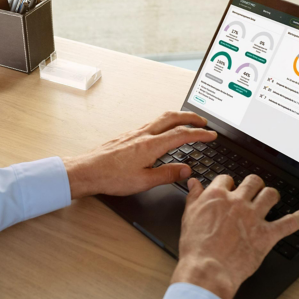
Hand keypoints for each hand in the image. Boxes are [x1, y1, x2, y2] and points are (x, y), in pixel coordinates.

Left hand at [63, 111, 216, 198]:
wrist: (87, 171)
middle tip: (204, 121)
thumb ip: (167, 175)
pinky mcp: (127, 136)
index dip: (200, 134)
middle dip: (191, 117)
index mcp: (151, 145)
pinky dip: (164, 122)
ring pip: (161, 118)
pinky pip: (151, 123)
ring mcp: (134, 133)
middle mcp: (144, 135)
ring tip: (187, 122)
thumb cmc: (111, 178)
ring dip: (178, 117)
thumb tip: (186, 170)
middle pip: (172, 117)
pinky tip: (163, 131)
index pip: (181, 135)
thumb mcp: (144, 181)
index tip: (211, 135)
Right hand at [171, 174, 298, 298]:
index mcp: (217, 197)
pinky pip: (290, 223)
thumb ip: (194, 198)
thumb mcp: (189, 217)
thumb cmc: (196, 248)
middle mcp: (237, 203)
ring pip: (270, 195)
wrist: (207, 269)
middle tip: (253, 191)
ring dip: (271, 196)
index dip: (229, 184)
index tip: (229, 189)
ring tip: (271, 199)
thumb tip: (195, 184)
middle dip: (253, 185)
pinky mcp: (266, 235)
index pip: (226, 179)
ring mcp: (254, 217)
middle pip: (252, 182)